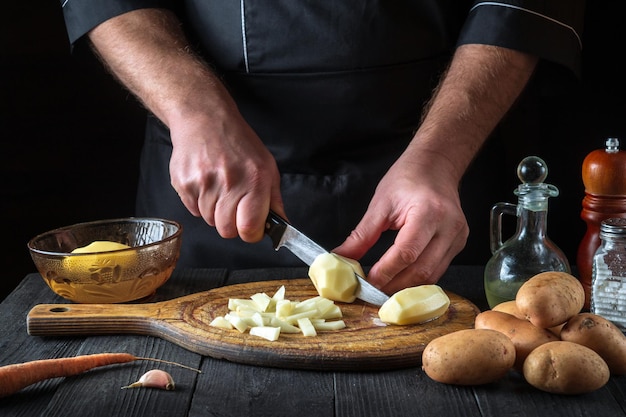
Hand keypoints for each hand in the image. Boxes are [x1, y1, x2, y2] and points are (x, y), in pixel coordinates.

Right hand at [169, 109, 284, 241]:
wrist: (204, 119)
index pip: (249, 229)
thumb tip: (281, 226)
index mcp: (254, 180)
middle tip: (234, 205)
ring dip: (215, 211)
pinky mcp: (183, 183)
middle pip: (226, 230)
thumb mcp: (267, 166)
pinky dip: (200, 203)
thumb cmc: (238, 143)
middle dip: (231, 223)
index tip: (252, 227)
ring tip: (219, 187)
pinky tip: (206, 182)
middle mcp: (229, 182)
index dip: (251, 233)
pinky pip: (193, 210)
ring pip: (209, 221)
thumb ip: (274, 200)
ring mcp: (203, 183)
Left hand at [333, 150, 468, 293]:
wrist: (436, 165)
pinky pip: (438, 269)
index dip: (386, 271)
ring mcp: (458, 237)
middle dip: (395, 285)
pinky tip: (401, 281)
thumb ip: (362, 235)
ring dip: (407, 287)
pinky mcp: (459, 244)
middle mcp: (449, 227)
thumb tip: (342, 257)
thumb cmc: (409, 178)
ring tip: (384, 290)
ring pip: (432, 275)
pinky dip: (418, 279)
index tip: (367, 281)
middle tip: (372, 292)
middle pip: (422, 269)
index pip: (407, 252)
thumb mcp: (380, 203)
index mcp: (429, 212)